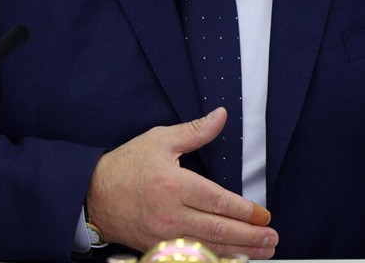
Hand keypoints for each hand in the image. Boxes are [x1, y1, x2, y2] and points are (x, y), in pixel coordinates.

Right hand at [86, 107, 277, 257]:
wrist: (92, 195)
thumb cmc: (126, 165)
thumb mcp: (160, 140)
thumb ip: (195, 131)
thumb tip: (221, 116)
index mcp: (174, 186)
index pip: (217, 201)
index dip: (244, 211)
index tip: (263, 214)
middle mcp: (170, 215)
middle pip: (218, 230)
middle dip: (250, 236)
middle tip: (272, 236)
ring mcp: (163, 236)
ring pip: (208, 249)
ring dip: (239, 252)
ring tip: (263, 251)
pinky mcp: (156, 249)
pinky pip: (192, 259)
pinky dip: (215, 261)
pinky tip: (233, 259)